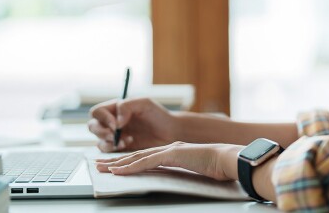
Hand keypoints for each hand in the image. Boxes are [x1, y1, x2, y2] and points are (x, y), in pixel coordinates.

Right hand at [88, 98, 179, 151]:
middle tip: (114, 135)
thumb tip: (116, 121)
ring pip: (99, 141)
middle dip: (101, 132)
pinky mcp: (120, 149)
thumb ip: (127, 106)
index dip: (103, 118)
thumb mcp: (144, 104)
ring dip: (108, 142)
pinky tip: (128, 144)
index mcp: (114, 109)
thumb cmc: (158, 115)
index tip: (116, 124)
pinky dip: (114, 150)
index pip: (97, 112)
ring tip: (126, 141)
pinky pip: (108, 151)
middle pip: (93, 126)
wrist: (170, 132)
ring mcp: (114, 136)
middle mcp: (111, 122)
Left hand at [95, 142, 242, 180]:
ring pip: (137, 157)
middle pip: (136, 155)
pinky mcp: (171, 155)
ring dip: (118, 163)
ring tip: (102, 168)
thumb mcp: (196, 170)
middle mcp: (168, 148)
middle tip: (99, 165)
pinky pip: (146, 162)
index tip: (115, 166)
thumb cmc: (218, 167)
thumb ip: (183, 172)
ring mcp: (169, 150)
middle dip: (116, 160)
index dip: (128, 161)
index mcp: (174, 151)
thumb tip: (178, 180)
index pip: (146, 157)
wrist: (228, 159)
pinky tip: (119, 170)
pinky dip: (131, 167)